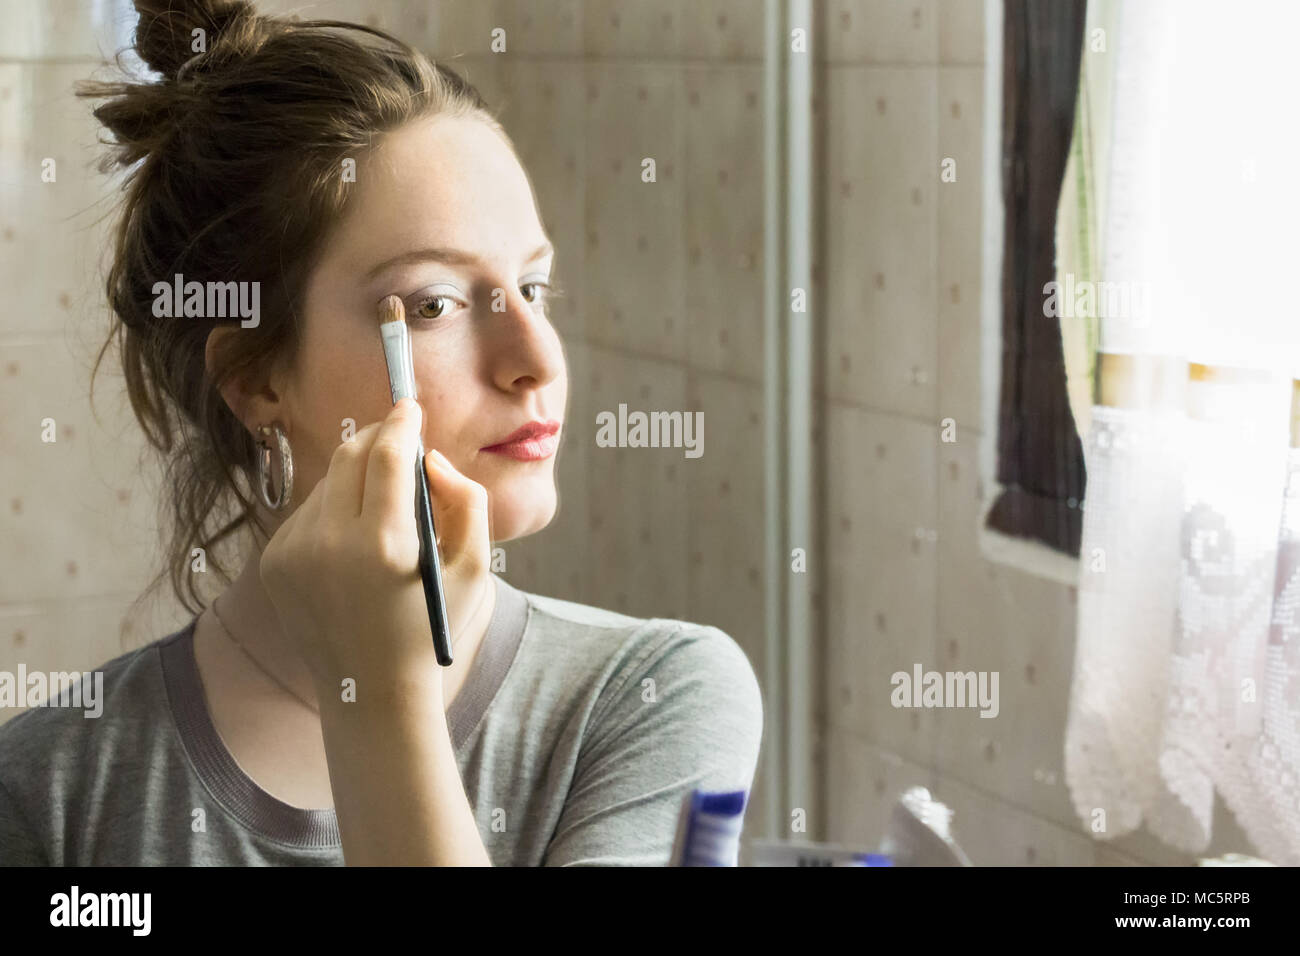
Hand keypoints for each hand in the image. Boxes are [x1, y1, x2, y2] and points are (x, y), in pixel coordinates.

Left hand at [258, 398, 492, 706]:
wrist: (371, 691)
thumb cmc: (431, 627)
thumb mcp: (475, 569)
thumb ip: (467, 501)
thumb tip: (432, 461)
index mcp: (383, 544)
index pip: (387, 454)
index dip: (401, 423)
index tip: (410, 407)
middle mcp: (329, 544)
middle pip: (349, 456)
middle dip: (376, 437)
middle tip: (399, 436)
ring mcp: (294, 553)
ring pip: (327, 483)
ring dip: (356, 477)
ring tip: (382, 502)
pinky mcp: (274, 563)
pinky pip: (307, 513)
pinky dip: (333, 510)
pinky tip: (354, 539)